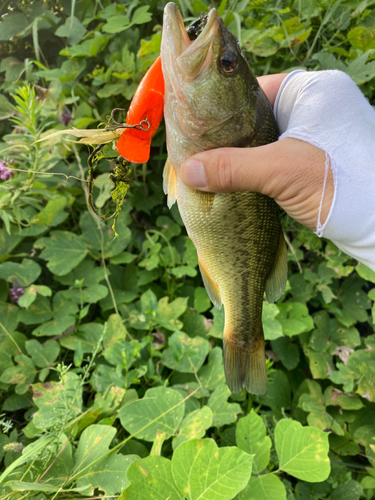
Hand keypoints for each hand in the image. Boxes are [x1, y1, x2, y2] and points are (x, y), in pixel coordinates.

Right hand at [180, 74, 333, 231]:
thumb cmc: (343, 184)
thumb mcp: (282, 171)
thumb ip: (233, 168)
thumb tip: (186, 172)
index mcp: (311, 90)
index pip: (252, 91)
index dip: (220, 111)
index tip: (194, 131)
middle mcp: (314, 107)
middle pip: (255, 118)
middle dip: (227, 140)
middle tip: (197, 155)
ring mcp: (316, 135)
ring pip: (265, 141)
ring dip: (240, 159)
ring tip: (209, 170)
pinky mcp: (316, 160)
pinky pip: (276, 159)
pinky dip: (256, 171)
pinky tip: (234, 183)